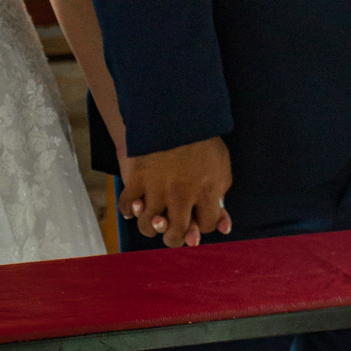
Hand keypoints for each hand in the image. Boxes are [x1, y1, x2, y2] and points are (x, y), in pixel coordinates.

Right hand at [118, 138, 232, 247]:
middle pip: (176, 233)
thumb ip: (221, 197)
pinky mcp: (138, 178)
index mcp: (207, 191)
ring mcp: (158, 187)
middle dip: (175, 238)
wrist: (176, 113)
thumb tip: (224, 228)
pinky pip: (127, 205)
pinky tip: (134, 208)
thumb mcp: (221, 168)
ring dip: (149, 227)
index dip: (202, 225)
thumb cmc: (202, 141)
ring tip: (151, 221)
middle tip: (171, 233)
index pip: (206, 225)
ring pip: (148, 225)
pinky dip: (127, 210)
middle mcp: (182, 194)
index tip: (197, 219)